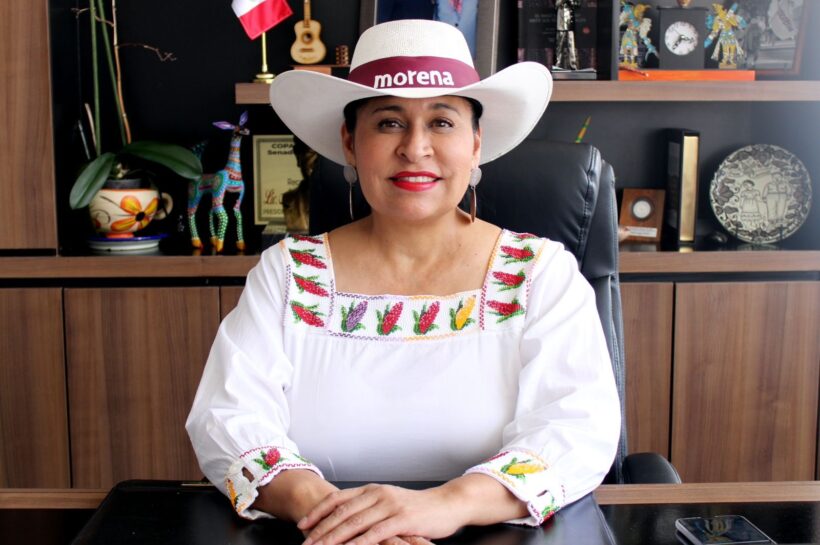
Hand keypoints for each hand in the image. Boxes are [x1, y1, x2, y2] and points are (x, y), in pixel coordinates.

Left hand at [298, 484, 465, 544]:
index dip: (318, 512)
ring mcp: (389, 506)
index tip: (302, 525)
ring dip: (334, 538)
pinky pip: (375, 533)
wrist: (447, 504)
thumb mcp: (390, 502)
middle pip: (342, 512)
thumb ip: (370, 507)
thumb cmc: (417, 507)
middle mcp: (378, 494)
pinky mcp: (402, 519)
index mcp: (372, 489)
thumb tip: (347, 518)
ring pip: (354, 523)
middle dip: (320, 530)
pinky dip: (359, 543)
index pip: (338, 499)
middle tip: (305, 543)